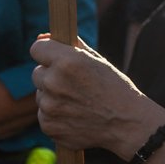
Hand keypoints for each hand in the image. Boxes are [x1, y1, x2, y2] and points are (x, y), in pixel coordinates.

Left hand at [31, 35, 154, 157]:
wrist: (127, 124)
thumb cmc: (114, 88)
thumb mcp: (97, 60)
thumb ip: (70, 46)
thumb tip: (42, 37)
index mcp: (67, 62)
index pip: (37, 48)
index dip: (46, 52)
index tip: (54, 57)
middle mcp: (54, 83)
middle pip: (37, 73)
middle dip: (51, 76)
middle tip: (73, 84)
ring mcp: (49, 107)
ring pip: (41, 95)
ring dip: (53, 97)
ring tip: (78, 102)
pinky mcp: (48, 126)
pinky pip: (44, 115)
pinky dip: (56, 116)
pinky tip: (76, 116)